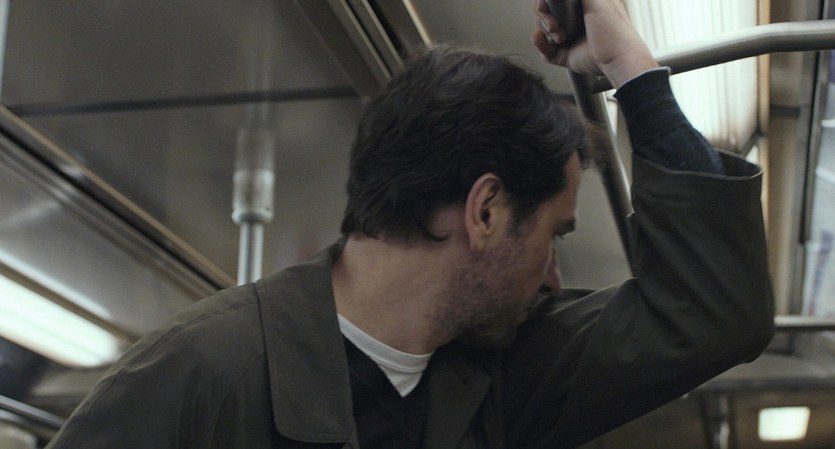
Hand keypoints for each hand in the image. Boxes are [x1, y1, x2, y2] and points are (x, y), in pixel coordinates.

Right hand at [532, 0, 657, 87]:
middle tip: (554, 24)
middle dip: (545, 18)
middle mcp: (575, 19)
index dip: (546, 2)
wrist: (615, 59)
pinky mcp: (565, 54)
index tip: (545, 3)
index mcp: (583, 4)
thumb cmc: (614, 30)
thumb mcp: (598, 0)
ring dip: (547, 33)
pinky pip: (544, 49)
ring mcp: (569, 36)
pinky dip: (541, 45)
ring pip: (543, 29)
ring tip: (561, 38)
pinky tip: (543, 41)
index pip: (555, 0)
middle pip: (545, 12)